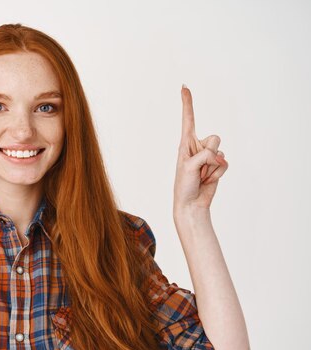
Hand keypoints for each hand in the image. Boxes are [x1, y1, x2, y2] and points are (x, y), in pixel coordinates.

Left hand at [173, 85, 228, 212]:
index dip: (187, 103)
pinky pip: (225, 163)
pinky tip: (208, 179)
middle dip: (209, 154)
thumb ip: (205, 155)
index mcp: (185, 143)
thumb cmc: (184, 185)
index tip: (184, 86)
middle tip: (197, 169)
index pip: (188, 119)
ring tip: (201, 175)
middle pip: (215, 138)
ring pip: (221, 151)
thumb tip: (220, 156)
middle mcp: (198, 146)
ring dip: (212, 166)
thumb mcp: (189, 166)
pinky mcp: (217, 165)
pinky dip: (217, 173)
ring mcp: (209, 156)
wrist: (191, 203)